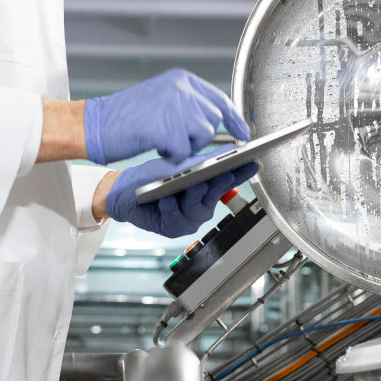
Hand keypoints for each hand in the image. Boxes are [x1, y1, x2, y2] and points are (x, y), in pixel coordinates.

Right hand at [84, 68, 249, 164]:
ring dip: (187, 146)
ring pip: (203, 136)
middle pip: (214, 119)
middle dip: (204, 137)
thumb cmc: (125, 115)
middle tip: (181, 142)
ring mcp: (175, 107)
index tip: (243, 133)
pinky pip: (184, 151)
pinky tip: (157, 147)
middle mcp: (181, 88)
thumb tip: (217, 121)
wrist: (96, 123)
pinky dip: (172, 155)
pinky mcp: (166, 128)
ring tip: (164, 141)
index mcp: (181, 79)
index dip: (234, 118)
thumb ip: (188, 105)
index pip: (220, 98)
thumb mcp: (162, 98)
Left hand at [105, 147, 257, 238]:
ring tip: (191, 185)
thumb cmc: (153, 177)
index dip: (241, 174)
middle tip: (223, 175)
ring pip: (196, 208)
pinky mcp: (172, 228)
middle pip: (214, 196)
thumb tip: (228, 151)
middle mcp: (201, 207)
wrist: (126, 190)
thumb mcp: (179, 165)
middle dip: (218, 186)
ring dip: (193, 196)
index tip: (253, 164)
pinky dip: (169, 207)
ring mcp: (188, 219)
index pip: (228, 181)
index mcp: (206, 190)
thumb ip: (203, 162)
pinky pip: (174, 217)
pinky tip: (165, 200)